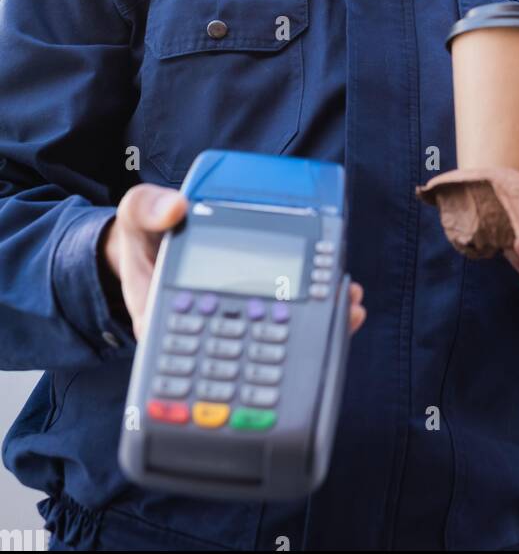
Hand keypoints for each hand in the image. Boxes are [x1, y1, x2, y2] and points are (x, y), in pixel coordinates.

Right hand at [100, 184, 367, 340]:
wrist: (146, 241)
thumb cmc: (143, 235)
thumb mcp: (136, 215)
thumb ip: (149, 209)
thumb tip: (175, 207)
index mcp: (168, 322)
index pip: (213, 344)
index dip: (257, 342)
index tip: (294, 320)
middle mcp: (203, 333)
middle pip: (255, 346)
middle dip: (302, 332)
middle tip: (342, 310)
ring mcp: (229, 323)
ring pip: (273, 337)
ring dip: (314, 325)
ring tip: (348, 306)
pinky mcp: (246, 311)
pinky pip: (279, 319)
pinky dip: (309, 313)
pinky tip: (336, 300)